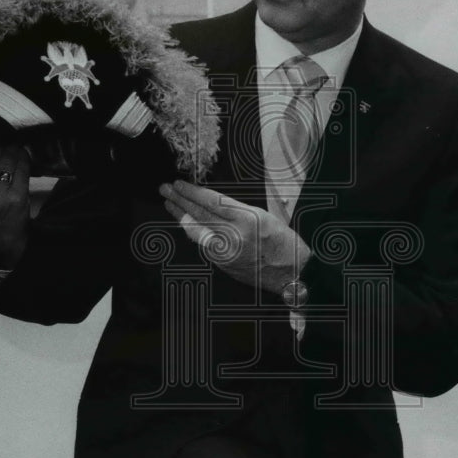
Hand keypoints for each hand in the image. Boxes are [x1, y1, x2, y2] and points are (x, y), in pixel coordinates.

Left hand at [159, 180, 310, 293]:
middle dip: (180, 201)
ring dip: (182, 216)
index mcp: (248, 219)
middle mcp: (235, 236)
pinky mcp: (223, 265)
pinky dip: (194, 233)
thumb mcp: (262, 216)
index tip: (180, 184)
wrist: (292, 273)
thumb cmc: (282, 243)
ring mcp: (227, 252)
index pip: (212, 201)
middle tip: (165, 190)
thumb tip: (210, 204)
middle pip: (200, 214)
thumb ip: (235, 211)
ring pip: (197, 231)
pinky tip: (187, 224)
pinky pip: (204, 245)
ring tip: (170, 204)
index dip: (192, 192)